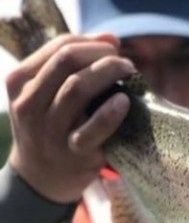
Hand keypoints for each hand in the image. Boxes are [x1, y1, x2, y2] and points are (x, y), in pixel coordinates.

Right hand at [5, 34, 133, 203]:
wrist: (41, 178)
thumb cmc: (52, 127)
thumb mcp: (47, 94)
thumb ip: (74, 65)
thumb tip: (110, 38)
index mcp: (20, 83)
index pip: (58, 47)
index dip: (90, 42)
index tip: (111, 48)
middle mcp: (29, 104)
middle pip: (66, 61)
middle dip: (101, 54)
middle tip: (123, 61)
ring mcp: (50, 130)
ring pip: (77, 88)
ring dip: (108, 74)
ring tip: (129, 72)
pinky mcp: (74, 153)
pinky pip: (93, 129)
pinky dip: (111, 113)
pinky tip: (125, 102)